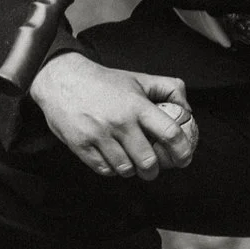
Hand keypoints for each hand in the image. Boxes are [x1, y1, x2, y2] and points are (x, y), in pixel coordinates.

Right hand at [27, 53, 198, 179]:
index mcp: (137, 105)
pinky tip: (111, 158)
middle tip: (152, 167)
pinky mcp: (80, 145)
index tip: (183, 160)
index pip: (170, 134)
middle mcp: (119, 121)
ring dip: (131, 170)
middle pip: (148, 161)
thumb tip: (188, 112)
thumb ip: (169, 89)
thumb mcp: (138, 78)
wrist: (61, 80)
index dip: (182, 152)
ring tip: (129, 161)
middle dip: (154, 170)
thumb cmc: (104, 82)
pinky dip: (112, 169)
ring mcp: (98, 134)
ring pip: (126, 169)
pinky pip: (104, 170)